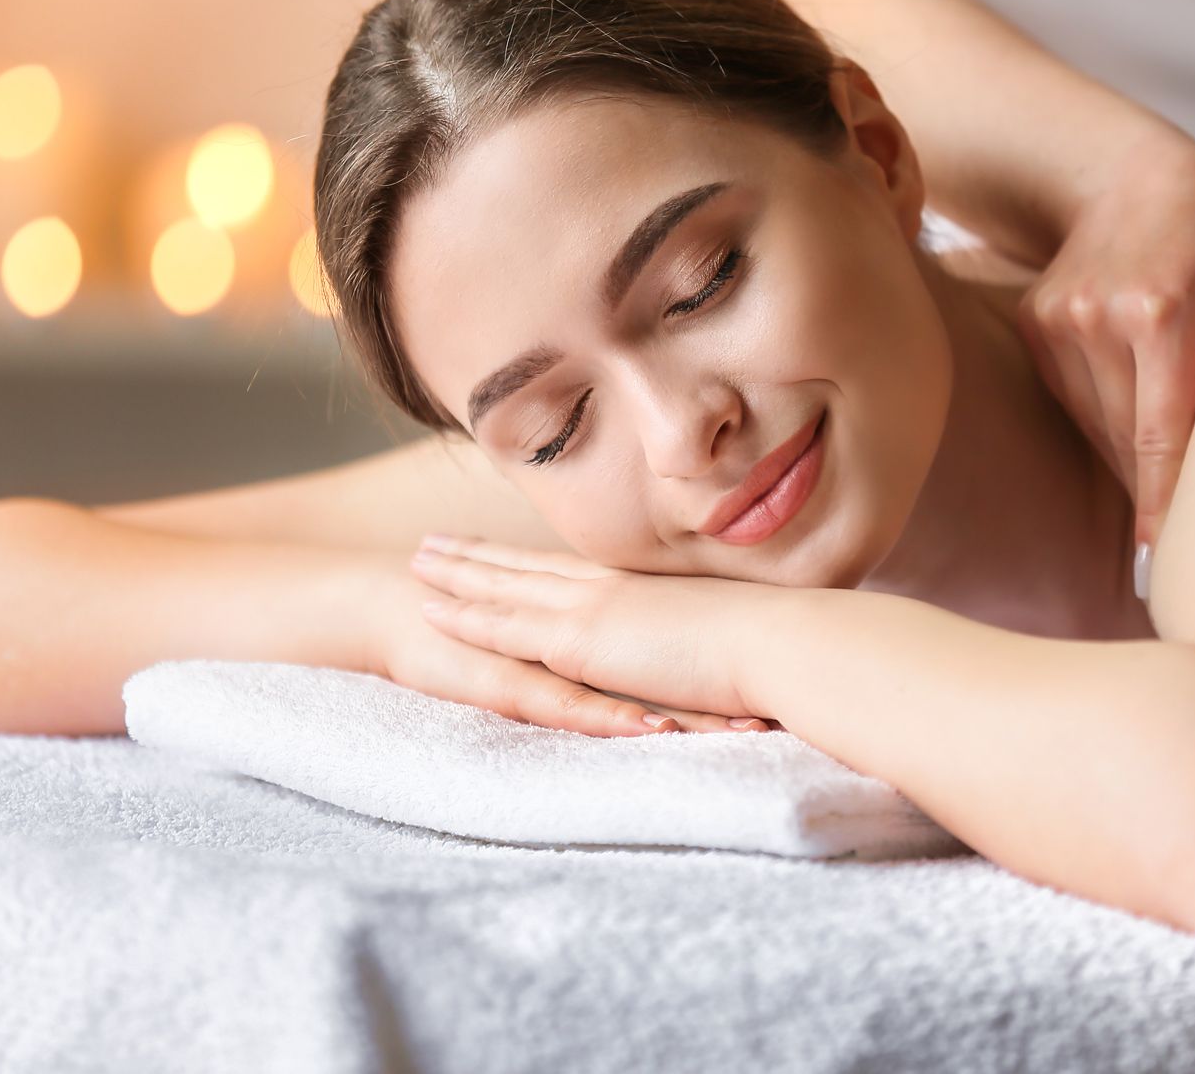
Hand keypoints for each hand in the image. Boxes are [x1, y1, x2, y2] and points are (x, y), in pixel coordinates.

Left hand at [405, 534, 780, 733]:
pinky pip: (507, 625)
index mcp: (640, 589)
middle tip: (431, 544)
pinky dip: (467, 613)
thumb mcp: (724, 635)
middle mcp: (608, 588)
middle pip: (526, 568)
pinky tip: (431, 608)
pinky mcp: (582, 639)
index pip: (568, 572)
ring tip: (416, 563)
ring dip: (457, 576)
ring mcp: (591, 608)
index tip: (497, 552)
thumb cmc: (772, 644)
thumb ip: (699, 639)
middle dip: (477, 557)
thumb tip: (707, 651)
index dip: (529, 561)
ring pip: (505, 587)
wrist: (779, 642)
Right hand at [1015, 134, 1194, 547]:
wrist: (1125, 169)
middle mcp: (1096, 323)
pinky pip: (1074, 397)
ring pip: (1094, 424)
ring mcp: (1057, 325)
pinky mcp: (1035, 325)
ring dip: (1128, 459)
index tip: (1166, 557)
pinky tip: (1134, 424)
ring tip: (1163, 492)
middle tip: (1180, 543)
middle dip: (1153, 490)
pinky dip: (1105, 419)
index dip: (1165, 503)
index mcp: (1159, 316)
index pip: (1160, 436)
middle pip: (1122, 440)